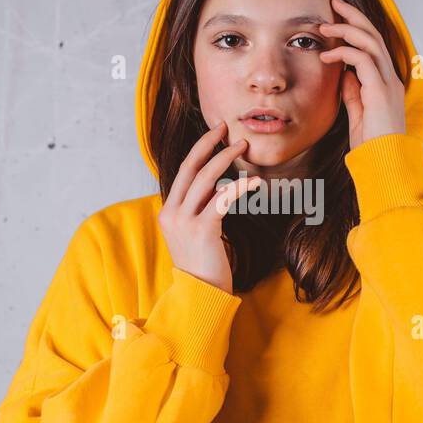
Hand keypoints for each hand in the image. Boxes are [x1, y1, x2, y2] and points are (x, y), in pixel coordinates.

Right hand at [158, 120, 261, 293]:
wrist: (201, 295)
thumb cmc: (204, 266)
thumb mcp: (194, 235)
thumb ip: (198, 212)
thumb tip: (217, 190)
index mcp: (168, 212)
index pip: (182, 172)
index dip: (198, 150)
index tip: (214, 134)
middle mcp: (171, 213)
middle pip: (190, 167)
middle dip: (208, 143)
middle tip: (225, 128)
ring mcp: (184, 220)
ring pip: (206, 178)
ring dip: (226, 158)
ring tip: (243, 147)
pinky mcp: (202, 229)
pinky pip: (222, 198)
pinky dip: (239, 186)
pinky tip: (254, 182)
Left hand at [319, 0, 406, 149]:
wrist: (384, 164)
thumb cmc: (373, 145)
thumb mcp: (359, 115)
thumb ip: (354, 93)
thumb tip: (345, 74)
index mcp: (386, 83)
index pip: (373, 46)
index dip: (357, 28)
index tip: (337, 18)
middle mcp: (390, 78)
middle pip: (374, 35)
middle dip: (354, 16)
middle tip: (334, 2)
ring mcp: (387, 83)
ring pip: (370, 42)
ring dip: (347, 29)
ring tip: (325, 25)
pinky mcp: (380, 91)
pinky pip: (363, 60)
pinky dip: (344, 52)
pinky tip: (327, 56)